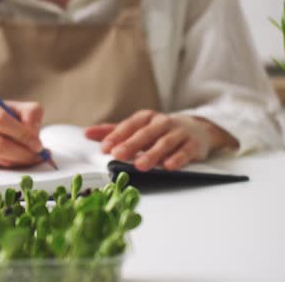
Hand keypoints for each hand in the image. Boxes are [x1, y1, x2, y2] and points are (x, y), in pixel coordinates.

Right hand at [0, 91, 43, 167]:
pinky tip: (18, 158)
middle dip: (23, 153)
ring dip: (19, 160)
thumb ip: (29, 113)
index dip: (22, 134)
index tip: (38, 143)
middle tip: (39, 155)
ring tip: (32, 156)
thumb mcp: (10, 105)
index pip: (0, 120)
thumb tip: (34, 133)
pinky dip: (11, 163)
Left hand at [84, 110, 237, 170]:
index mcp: (146, 118)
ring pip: (164, 143)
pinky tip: (169, 166)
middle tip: (118, 155)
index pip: (129, 125)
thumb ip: (113, 131)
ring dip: (152, 154)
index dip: (116, 136)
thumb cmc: (160, 131)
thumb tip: (87, 134)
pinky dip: (178, 158)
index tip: (105, 148)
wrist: (197, 129)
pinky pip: (185, 151)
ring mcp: (179, 132)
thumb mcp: (137, 128)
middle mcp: (162, 122)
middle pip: (145, 134)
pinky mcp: (193, 144)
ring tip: (140, 165)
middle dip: (131, 145)